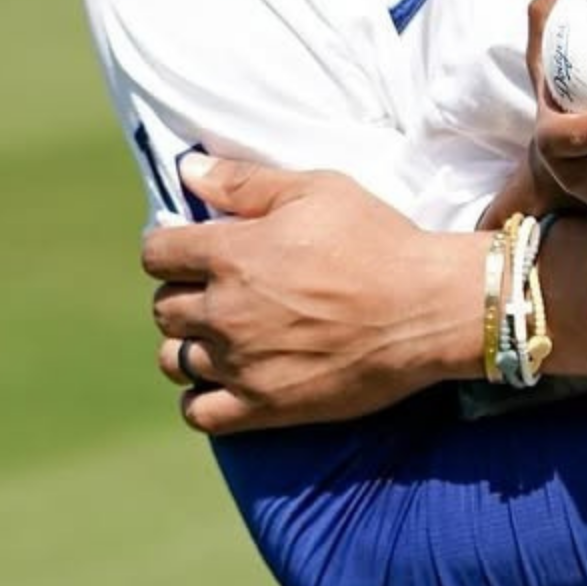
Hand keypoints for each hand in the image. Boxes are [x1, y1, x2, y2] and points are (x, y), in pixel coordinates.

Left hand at [142, 158, 485, 434]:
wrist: (429, 309)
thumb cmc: (378, 242)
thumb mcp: (318, 190)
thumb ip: (245, 181)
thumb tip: (188, 171)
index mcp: (231, 255)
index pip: (157, 254)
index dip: (172, 248)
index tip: (193, 249)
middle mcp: (225, 312)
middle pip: (164, 308)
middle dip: (183, 294)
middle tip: (218, 290)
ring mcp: (241, 365)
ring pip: (174, 361)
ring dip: (189, 346)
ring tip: (220, 336)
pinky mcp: (265, 407)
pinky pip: (200, 413)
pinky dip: (200, 399)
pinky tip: (223, 381)